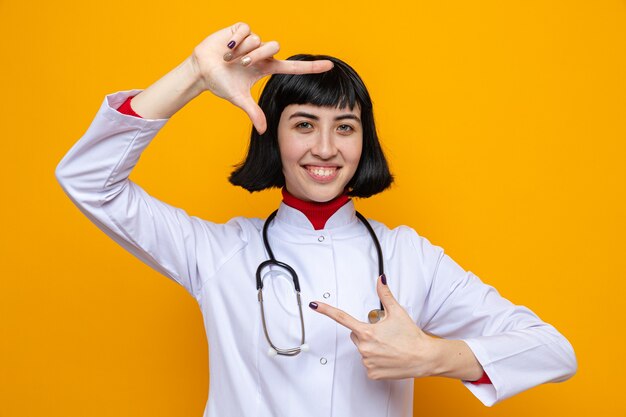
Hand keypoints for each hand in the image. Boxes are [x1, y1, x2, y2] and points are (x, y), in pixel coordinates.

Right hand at [191, 22, 333, 133]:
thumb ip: (253, 113)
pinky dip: (235, 40)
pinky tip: (227, 47)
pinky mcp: (240, 29)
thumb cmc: (221, 83)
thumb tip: (263, 131)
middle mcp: (262, 52)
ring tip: (229, 58)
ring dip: (243, 50)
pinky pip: (245, 30)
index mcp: (267, 68)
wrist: (201, 70)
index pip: (294, 67)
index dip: (311, 67)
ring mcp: (252, 40)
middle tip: (241, 65)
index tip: (330, 65)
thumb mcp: (239, 99)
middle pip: (273, 47)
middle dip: (257, 56)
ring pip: (258, 39)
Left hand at [310, 275, 439, 379]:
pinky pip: (369, 364)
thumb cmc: (411, 336)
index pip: (342, 318)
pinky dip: (377, 361)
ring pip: (363, 350)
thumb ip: (385, 295)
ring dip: (373, 348)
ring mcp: (367, 362)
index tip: (315, 305)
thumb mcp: (397, 312)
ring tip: (390, 347)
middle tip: (384, 334)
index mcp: (367, 332)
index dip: (326, 310)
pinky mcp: (372, 374)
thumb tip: (380, 280)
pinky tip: (389, 358)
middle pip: (356, 336)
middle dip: (366, 333)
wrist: (424, 357)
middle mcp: (364, 348)